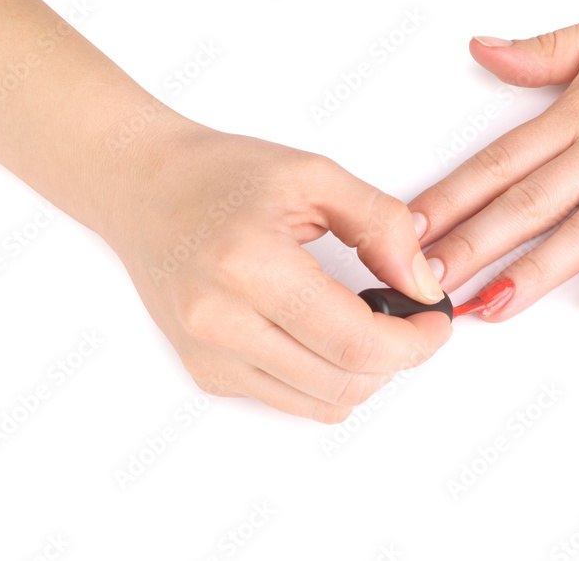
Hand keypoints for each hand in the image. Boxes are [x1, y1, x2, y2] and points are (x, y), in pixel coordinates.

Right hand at [108, 125, 450, 422]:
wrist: (144, 189)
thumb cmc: (220, 175)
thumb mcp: (314, 176)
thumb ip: (381, 226)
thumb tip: (421, 285)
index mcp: (250, 267)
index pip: (355, 342)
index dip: (414, 342)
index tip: (435, 322)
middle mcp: (220, 322)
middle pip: (342, 384)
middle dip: (397, 361)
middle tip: (413, 326)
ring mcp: (208, 355)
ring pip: (319, 404)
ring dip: (364, 376)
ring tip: (370, 328)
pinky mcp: (204, 371)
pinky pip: (287, 400)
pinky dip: (324, 380)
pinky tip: (325, 336)